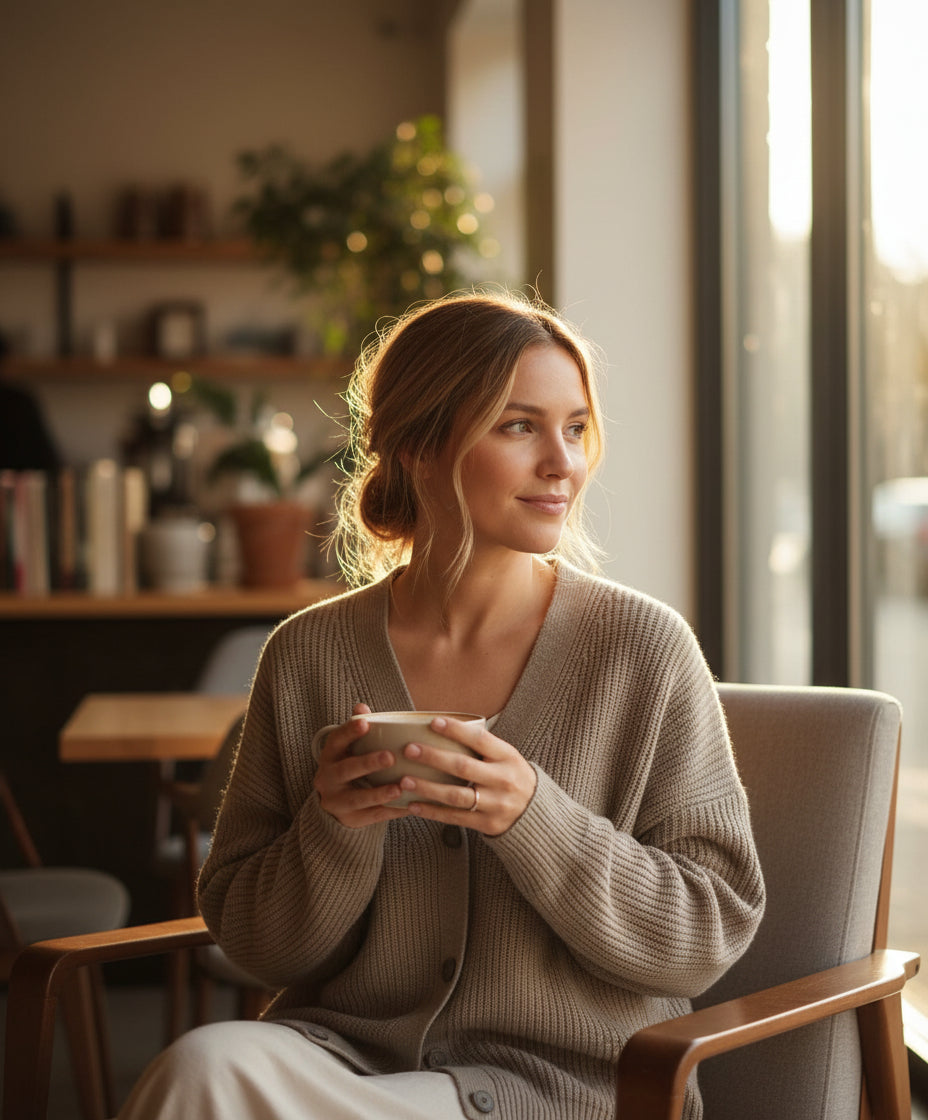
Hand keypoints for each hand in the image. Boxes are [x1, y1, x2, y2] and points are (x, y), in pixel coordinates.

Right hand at [313, 703, 408, 828]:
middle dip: (367, 763)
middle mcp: (328, 779)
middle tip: (390, 757)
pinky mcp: (351, 820)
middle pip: (346, 770)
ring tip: (400, 787)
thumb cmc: (350, 766)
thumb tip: (361, 706)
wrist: (335, 805)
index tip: (366, 723)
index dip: (349, 732)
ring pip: (358, 799)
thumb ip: (357, 729)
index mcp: (330, 756)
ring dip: (380, 793)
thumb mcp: (348, 749)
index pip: (336, 741)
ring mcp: (337, 802)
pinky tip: (408, 806)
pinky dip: (390, 812)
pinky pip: (372, 817)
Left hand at [400, 717, 536, 836]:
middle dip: (433, 758)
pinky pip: (455, 817)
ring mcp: (495, 804)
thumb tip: (442, 727)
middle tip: (410, 749)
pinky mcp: (486, 824)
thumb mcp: (506, 757)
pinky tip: (413, 806)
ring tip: (405, 781)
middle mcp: (502, 780)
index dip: (456, 730)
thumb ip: (482, 746)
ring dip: (427, 788)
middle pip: (463, 767)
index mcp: (507, 757)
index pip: (480, 739)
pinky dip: (432, 812)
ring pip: (456, 795)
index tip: (432, 722)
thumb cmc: (511, 776)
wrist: (535, 813)